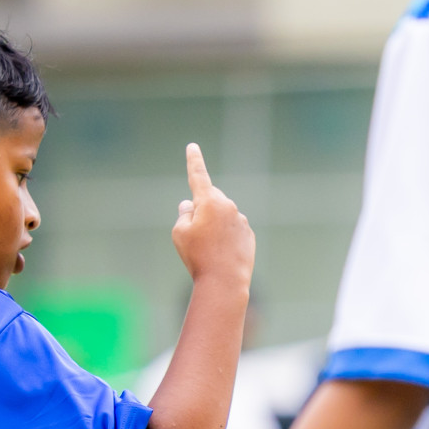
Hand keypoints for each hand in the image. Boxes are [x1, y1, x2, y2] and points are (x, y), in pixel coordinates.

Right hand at [171, 143, 253, 287]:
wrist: (224, 282)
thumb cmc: (198, 257)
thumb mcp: (179, 234)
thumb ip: (184, 215)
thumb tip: (189, 205)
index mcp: (209, 201)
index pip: (198, 176)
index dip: (194, 161)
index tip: (192, 147)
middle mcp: (228, 206)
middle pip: (210, 200)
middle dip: (201, 210)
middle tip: (193, 235)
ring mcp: (241, 220)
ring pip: (221, 217)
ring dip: (213, 227)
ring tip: (208, 251)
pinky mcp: (248, 235)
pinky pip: (232, 231)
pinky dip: (224, 239)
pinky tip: (220, 256)